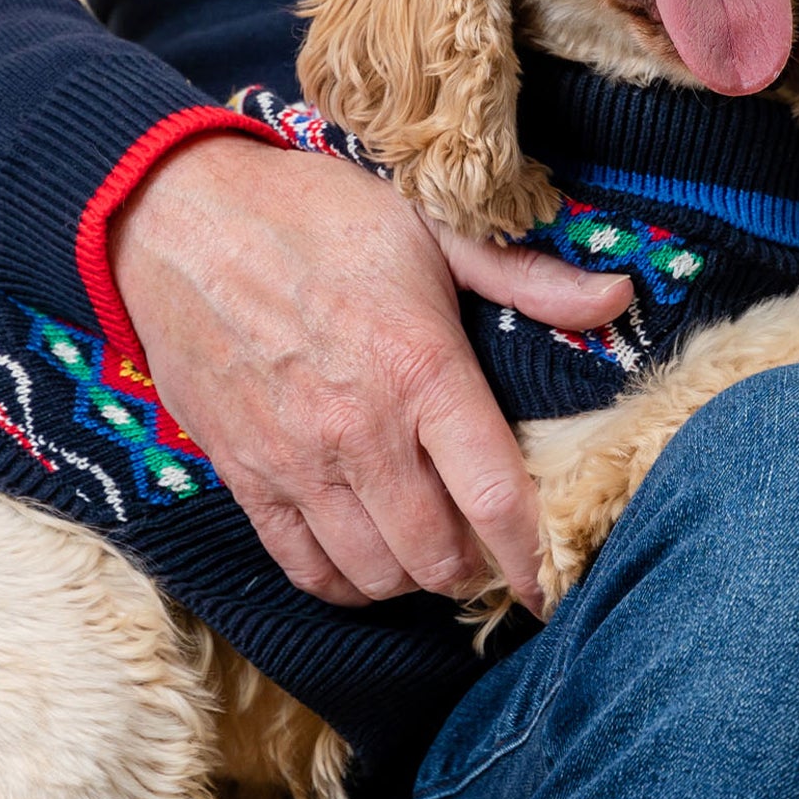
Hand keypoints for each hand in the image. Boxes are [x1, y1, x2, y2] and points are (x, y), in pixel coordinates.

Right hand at [108, 136, 632, 613]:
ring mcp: (295, 461)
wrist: (182, 216)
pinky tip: (367, 554)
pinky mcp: (243, 475)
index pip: (496, 497)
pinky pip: (304, 568)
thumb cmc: (316, 216)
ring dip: (415, 576)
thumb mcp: (432, 228)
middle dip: (477, 567)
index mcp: (421, 369)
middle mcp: (361, 430)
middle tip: (488, 546)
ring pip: (375, 574)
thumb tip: (617, 297)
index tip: (553, 582)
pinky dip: (346, 581)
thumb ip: (526, 278)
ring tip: (432, 546)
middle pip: (439, 556)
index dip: (533, 556)